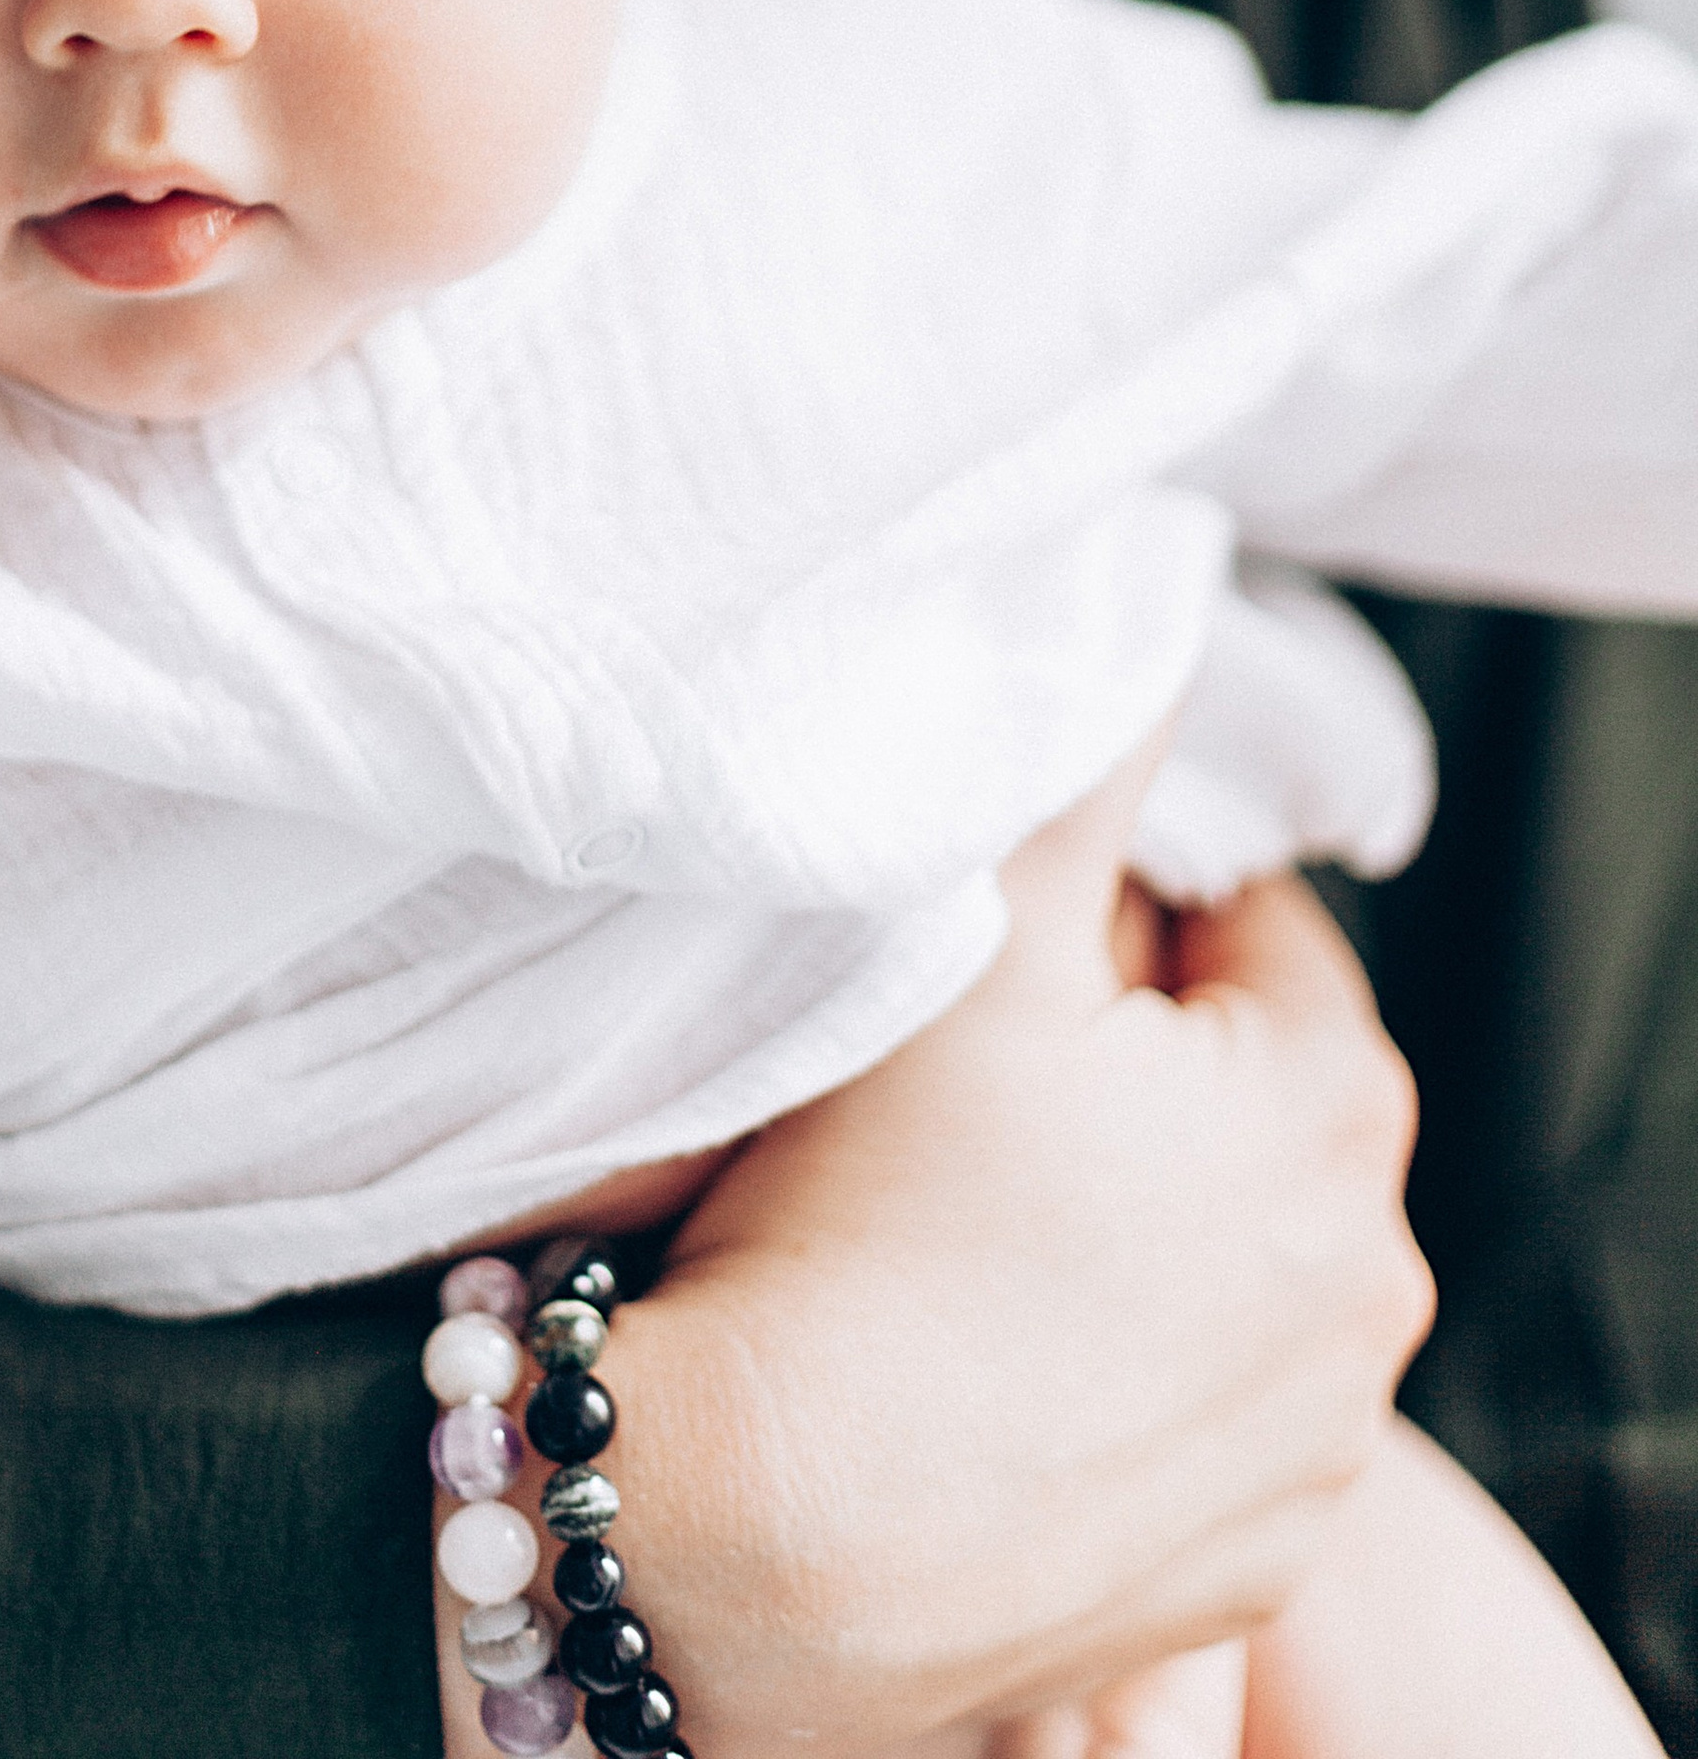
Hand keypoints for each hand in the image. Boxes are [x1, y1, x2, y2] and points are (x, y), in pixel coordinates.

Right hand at [588, 748, 1431, 1754]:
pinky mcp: (1241, 1558)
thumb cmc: (876, 1212)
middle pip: (1236, 1085)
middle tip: (956, 1080)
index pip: (1242, 920)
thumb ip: (1084, 741)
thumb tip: (1140, 601)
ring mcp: (1313, 1437)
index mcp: (1333, 1098)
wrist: (786, 1531)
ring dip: (1125, 1212)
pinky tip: (987, 1350)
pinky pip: (1190, 1400)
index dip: (1104, 913)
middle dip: (1123, 1059)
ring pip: (1218, 1244)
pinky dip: (1113, 1362)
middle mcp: (1372, 1273)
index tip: (987, 953)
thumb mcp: (981, 919)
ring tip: (956, 1219)